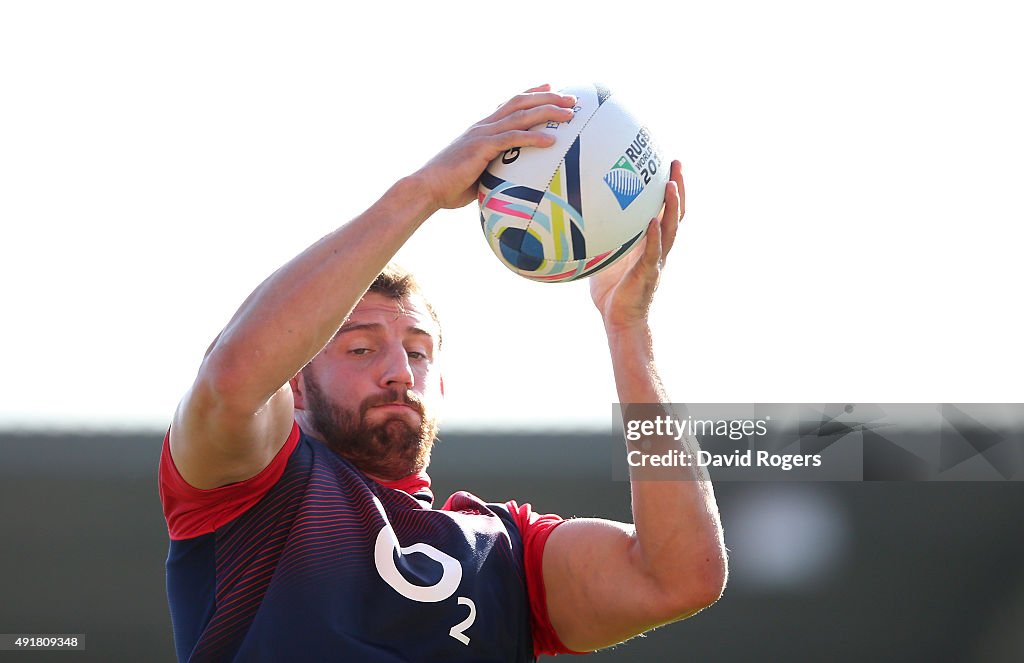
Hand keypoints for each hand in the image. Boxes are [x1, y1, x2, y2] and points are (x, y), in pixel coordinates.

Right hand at [413, 84, 577, 209]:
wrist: (426, 188)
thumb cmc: (449, 186)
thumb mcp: (476, 173)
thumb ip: (493, 169)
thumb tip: (510, 181)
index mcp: (481, 129)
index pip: (509, 103)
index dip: (531, 93)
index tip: (551, 87)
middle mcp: (483, 126)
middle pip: (520, 103)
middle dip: (548, 98)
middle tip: (571, 98)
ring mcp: (482, 134)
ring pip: (520, 116)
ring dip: (548, 113)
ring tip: (570, 114)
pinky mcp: (481, 148)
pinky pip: (513, 140)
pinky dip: (533, 138)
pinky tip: (552, 141)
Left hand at [590, 160, 683, 331]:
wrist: (620, 322)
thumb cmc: (611, 293)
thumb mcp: (602, 258)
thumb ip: (597, 239)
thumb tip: (572, 218)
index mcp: (650, 244)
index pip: (664, 211)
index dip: (668, 190)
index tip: (666, 165)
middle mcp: (659, 249)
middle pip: (675, 213)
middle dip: (679, 188)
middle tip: (676, 163)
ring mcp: (656, 261)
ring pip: (671, 229)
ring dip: (672, 207)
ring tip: (671, 184)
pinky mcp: (648, 274)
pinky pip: (653, 252)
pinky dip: (653, 236)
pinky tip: (651, 221)